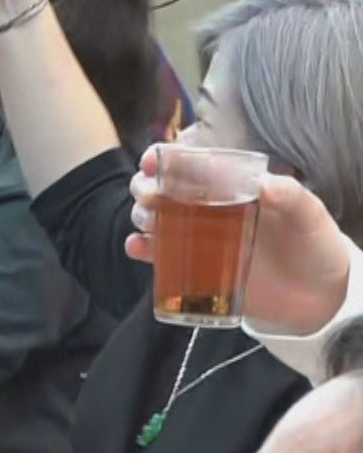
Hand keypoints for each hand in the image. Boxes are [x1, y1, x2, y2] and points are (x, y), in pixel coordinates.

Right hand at [128, 147, 352, 333]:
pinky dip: (139, 247)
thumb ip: (292, 197)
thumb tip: (263, 184)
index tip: (152, 161)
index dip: (164, 158)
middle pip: (161, 188)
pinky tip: (138, 247)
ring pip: (151, 217)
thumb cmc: (312, 245)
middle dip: (145, 187)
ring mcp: (196, 237)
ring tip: (150, 223)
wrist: (314, 294)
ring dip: (140, 215)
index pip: (190, 164)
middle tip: (150, 196)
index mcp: (231, 186)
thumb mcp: (310, 216)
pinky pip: (155, 254)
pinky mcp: (191, 266)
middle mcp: (207, 207)